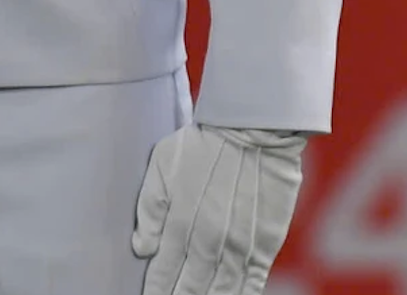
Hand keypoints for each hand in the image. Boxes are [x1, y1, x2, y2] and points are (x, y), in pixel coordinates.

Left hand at [132, 124, 306, 294]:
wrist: (255, 127)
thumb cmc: (205, 141)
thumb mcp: (163, 167)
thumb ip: (149, 210)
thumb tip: (141, 249)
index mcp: (179, 226)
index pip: (162, 274)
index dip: (156, 291)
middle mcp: (206, 243)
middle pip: (189, 289)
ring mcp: (237, 246)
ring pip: (219, 291)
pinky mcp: (265, 244)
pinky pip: (251, 282)